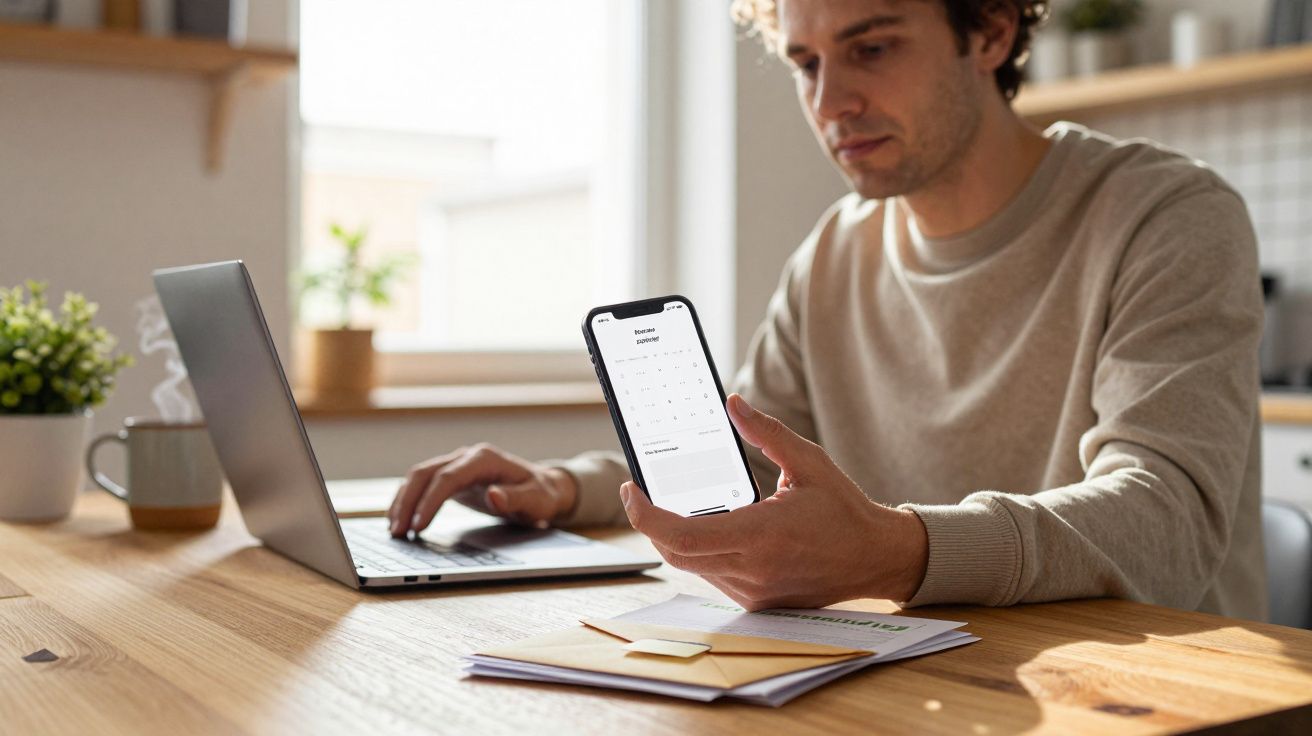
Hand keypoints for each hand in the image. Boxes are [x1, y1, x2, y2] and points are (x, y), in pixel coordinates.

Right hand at [387, 443, 577, 536]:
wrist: (543, 487)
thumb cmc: (540, 495)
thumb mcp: (536, 501)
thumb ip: (516, 498)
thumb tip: (494, 496)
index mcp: (485, 459)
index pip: (448, 477)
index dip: (430, 501)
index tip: (418, 525)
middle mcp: (467, 456)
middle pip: (426, 473)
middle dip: (408, 502)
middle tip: (397, 532)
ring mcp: (457, 464)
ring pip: (419, 477)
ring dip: (403, 501)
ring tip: (394, 530)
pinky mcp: (451, 476)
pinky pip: (423, 484)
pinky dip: (408, 500)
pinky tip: (399, 520)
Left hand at [621, 394, 927, 609]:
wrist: (876, 559)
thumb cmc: (843, 510)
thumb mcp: (809, 461)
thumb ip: (766, 433)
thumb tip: (733, 404)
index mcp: (762, 535)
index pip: (682, 535)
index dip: (646, 515)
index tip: (632, 490)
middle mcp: (753, 569)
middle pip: (675, 553)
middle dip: (649, 523)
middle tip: (640, 493)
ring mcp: (753, 591)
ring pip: (691, 566)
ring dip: (676, 537)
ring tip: (673, 504)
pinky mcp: (756, 601)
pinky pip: (712, 575)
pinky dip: (700, 551)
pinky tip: (706, 526)